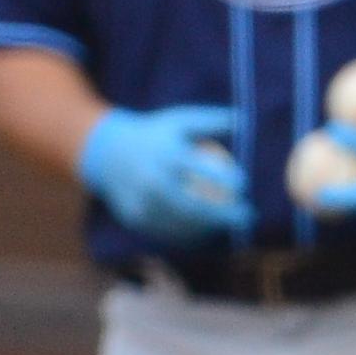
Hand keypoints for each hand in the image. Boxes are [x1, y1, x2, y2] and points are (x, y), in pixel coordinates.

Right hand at [78, 106, 250, 243]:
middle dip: (227, 216)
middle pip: (195, 207)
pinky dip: (194, 235)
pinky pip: (169, 232)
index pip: (202, 169)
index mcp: (163, 154)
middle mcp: (150, 180)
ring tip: (235, 226)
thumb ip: (210, 120)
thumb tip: (243, 119)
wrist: (106, 152)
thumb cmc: (153, 134)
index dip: (228, 179)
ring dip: (214, 229)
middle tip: (250, 216)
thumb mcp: (178, 120)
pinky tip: (214, 232)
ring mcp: (141, 201)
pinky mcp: (136, 218)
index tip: (245, 184)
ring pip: (185, 224)